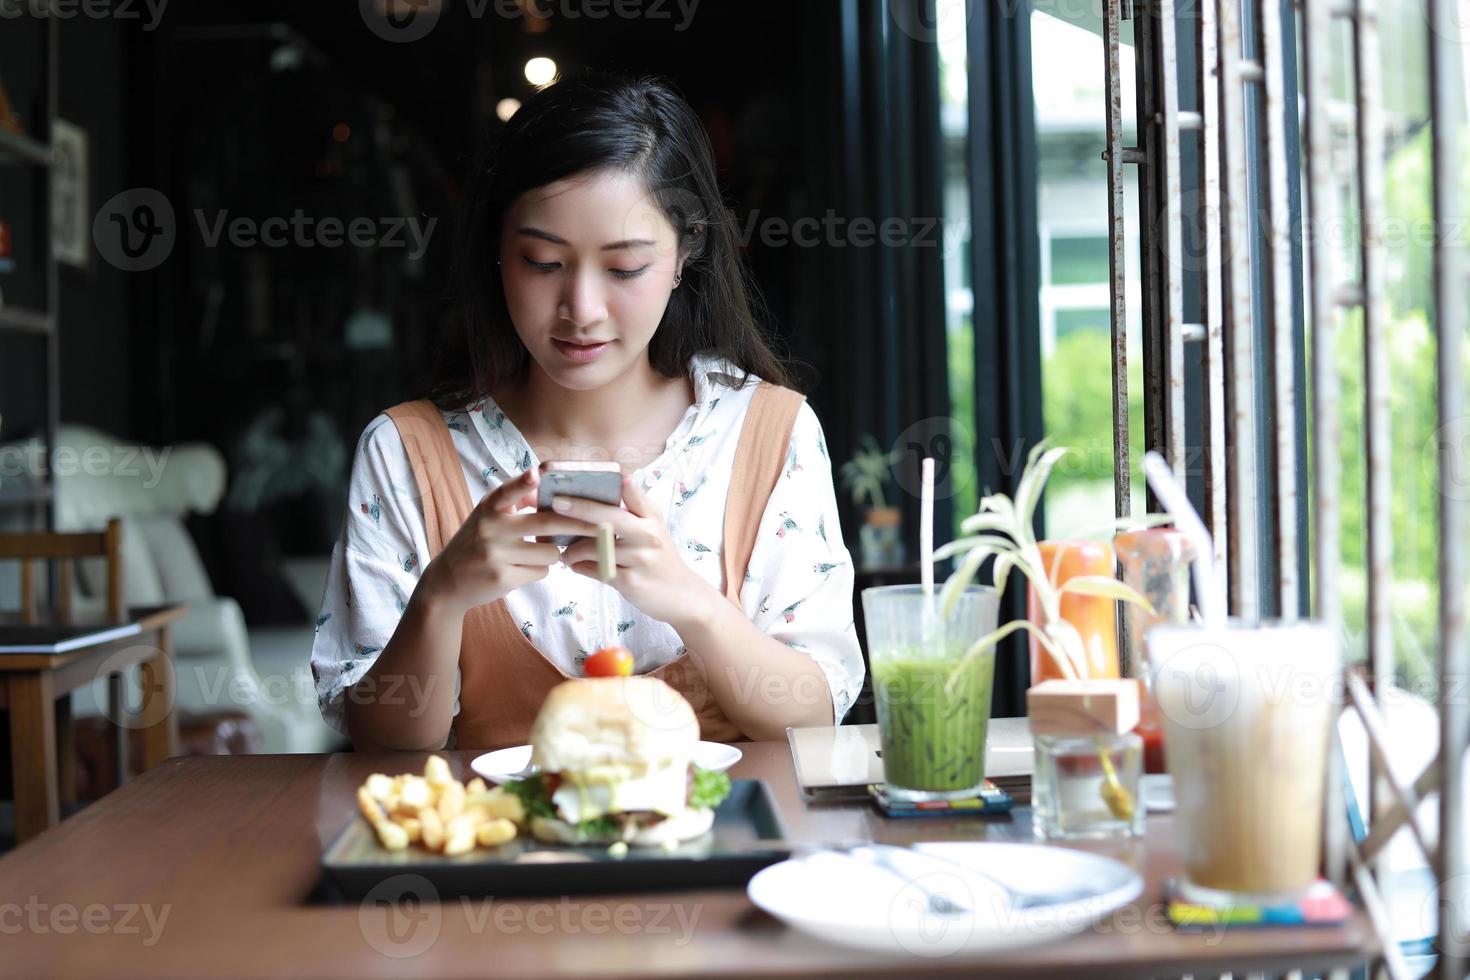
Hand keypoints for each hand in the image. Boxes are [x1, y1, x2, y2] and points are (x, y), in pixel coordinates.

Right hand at [416, 468, 592, 616]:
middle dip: (579, 524)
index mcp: (488, 508)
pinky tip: (523, 569)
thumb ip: (512, 501)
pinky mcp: (502, 578)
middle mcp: (490, 528)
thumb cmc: (477, 542)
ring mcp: (495, 555)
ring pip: (549, 552)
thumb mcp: (487, 516)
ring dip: (554, 553)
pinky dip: (540, 569)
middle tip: (601, 524)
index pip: (507, 491)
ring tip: (538, 553)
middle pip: (546, 523)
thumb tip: (544, 481)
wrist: (448, 581)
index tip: (536, 473)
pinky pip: (541, 572)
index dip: (523, 483)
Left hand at [556, 475, 718, 630]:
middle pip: (609, 517)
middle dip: (580, 508)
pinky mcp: (630, 581)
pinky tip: (574, 566)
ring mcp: (640, 558)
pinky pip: (596, 570)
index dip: (608, 481)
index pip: (630, 490)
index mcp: (652, 516)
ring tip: (565, 552)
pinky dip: (580, 567)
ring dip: (573, 549)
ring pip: (596, 547)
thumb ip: (634, 507)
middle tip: (556, 503)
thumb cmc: (659, 556)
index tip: (584, 474)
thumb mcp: (654, 527)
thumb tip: (611, 485)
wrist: (681, 594)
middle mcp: (648, 534)